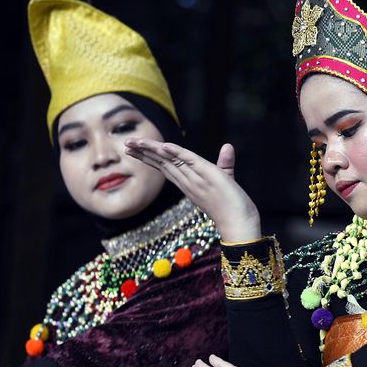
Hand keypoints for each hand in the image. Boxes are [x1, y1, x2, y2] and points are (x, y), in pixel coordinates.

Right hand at [124, 139, 261, 242]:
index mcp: (189, 182)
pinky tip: (162, 146)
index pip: (166, 166)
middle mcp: (188, 181)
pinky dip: (176, 153)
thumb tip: (227, 147)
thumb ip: (225, 163)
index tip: (135, 150)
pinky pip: (188, 162)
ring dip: (151, 150)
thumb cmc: (233, 206)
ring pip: (168, 161)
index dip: (150, 157)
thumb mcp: (227, 179)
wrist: (240, 224)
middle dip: (144, 153)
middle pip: (162, 163)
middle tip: (126, 144)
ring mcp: (195, 179)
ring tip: (132, 142)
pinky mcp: (207, 175)